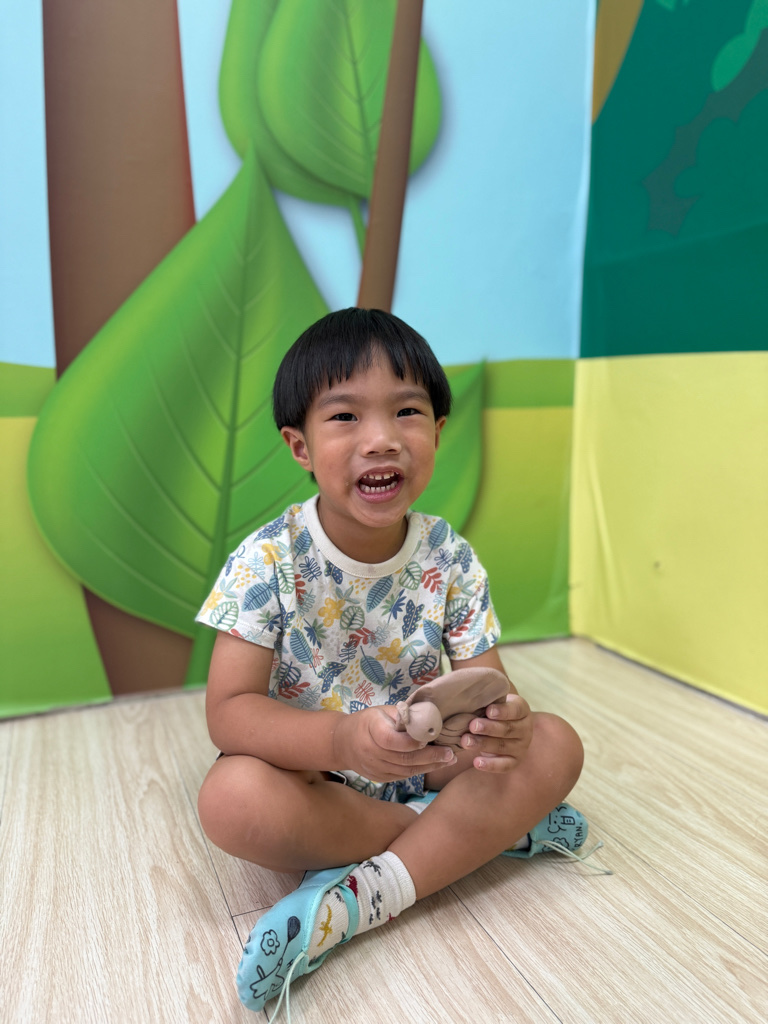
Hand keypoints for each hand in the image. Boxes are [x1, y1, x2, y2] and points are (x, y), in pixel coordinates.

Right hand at [334, 706, 457, 782]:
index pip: (393, 740)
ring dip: (430, 767)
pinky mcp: (379, 778)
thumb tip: (430, 717)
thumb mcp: (382, 711)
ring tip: (448, 760)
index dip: (413, 742)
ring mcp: (374, 768)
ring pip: (406, 771)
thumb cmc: (367, 722)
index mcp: (371, 730)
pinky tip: (434, 765)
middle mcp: (371, 752)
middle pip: (404, 759)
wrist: (342, 743)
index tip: (432, 737)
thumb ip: (404, 716)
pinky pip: (402, 776)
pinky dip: (420, 771)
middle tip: (450, 753)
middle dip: (431, 757)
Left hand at [459, 693, 532, 771]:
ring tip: (466, 741)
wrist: (503, 727)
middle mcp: (525, 729)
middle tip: (472, 725)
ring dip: (484, 744)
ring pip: (503, 746)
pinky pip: (504, 765)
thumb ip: (488, 696)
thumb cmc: (494, 709)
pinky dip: (491, 765)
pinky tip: (476, 762)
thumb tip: (473, 688)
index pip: (515, 710)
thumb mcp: (495, 700)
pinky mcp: (514, 761)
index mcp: (522, 710)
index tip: (488, 710)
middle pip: (508, 729)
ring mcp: (521, 746)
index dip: (502, 711)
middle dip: (489, 728)